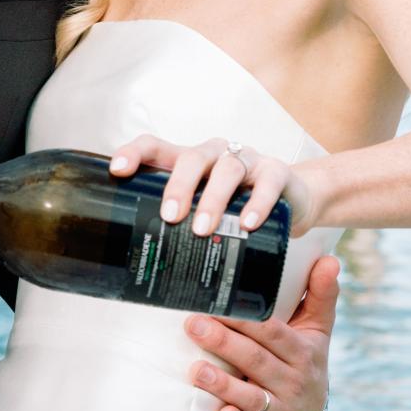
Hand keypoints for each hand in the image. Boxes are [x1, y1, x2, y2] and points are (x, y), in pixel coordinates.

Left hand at [110, 133, 314, 234]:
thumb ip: (180, 227)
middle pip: (192, 158)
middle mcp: (216, 153)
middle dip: (178, 187)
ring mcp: (247, 159)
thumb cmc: (238, 205)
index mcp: (190, 161)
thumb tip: (143, 265)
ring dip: (214, 199)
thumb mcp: (205, 209)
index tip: (117, 171)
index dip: (135, 153)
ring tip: (203, 229)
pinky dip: (258, 202)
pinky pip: (268, 182)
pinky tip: (248, 224)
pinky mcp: (277, 171)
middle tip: (170, 216)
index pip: (156, 146)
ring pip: (228, 169)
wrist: (293, 200)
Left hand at [185, 255, 339, 410]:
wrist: (312, 409)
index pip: (272, 332)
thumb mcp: (317, 328)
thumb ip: (320, 294)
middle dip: (224, 343)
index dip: (245, 318)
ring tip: (195, 370)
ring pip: (251, 398)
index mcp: (302, 351)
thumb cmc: (305, 358)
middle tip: (192, 325)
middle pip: (256, 361)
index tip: (218, 302)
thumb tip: (330, 259)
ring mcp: (281, 410)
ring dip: (223, 385)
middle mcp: (293, 381)